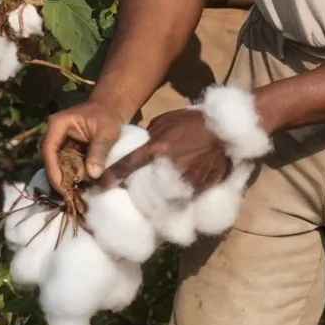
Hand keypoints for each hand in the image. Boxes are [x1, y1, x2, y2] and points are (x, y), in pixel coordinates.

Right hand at [41, 98, 122, 195]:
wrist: (111, 109)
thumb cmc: (108, 116)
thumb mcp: (106, 132)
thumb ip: (99, 150)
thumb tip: (92, 175)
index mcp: (58, 124)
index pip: (49, 149)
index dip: (53, 170)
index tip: (62, 187)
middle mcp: (53, 134)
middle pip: (50, 160)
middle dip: (60, 178)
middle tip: (70, 196)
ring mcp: (58, 142)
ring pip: (56, 164)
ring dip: (65, 178)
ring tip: (75, 194)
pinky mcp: (65, 149)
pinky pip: (64, 164)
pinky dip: (71, 175)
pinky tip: (79, 186)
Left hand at [99, 109, 230, 194]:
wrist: (224, 129)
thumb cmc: (192, 121)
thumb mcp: (165, 121)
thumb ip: (149, 137)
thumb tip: (139, 148)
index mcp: (156, 148)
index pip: (126, 166)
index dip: (110, 177)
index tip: (100, 185)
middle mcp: (166, 167)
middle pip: (142, 189)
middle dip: (135, 194)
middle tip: (130, 196)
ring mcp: (183, 181)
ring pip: (162, 199)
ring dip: (156, 201)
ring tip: (153, 203)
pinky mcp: (198, 189)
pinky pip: (181, 200)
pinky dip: (177, 200)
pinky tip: (175, 198)